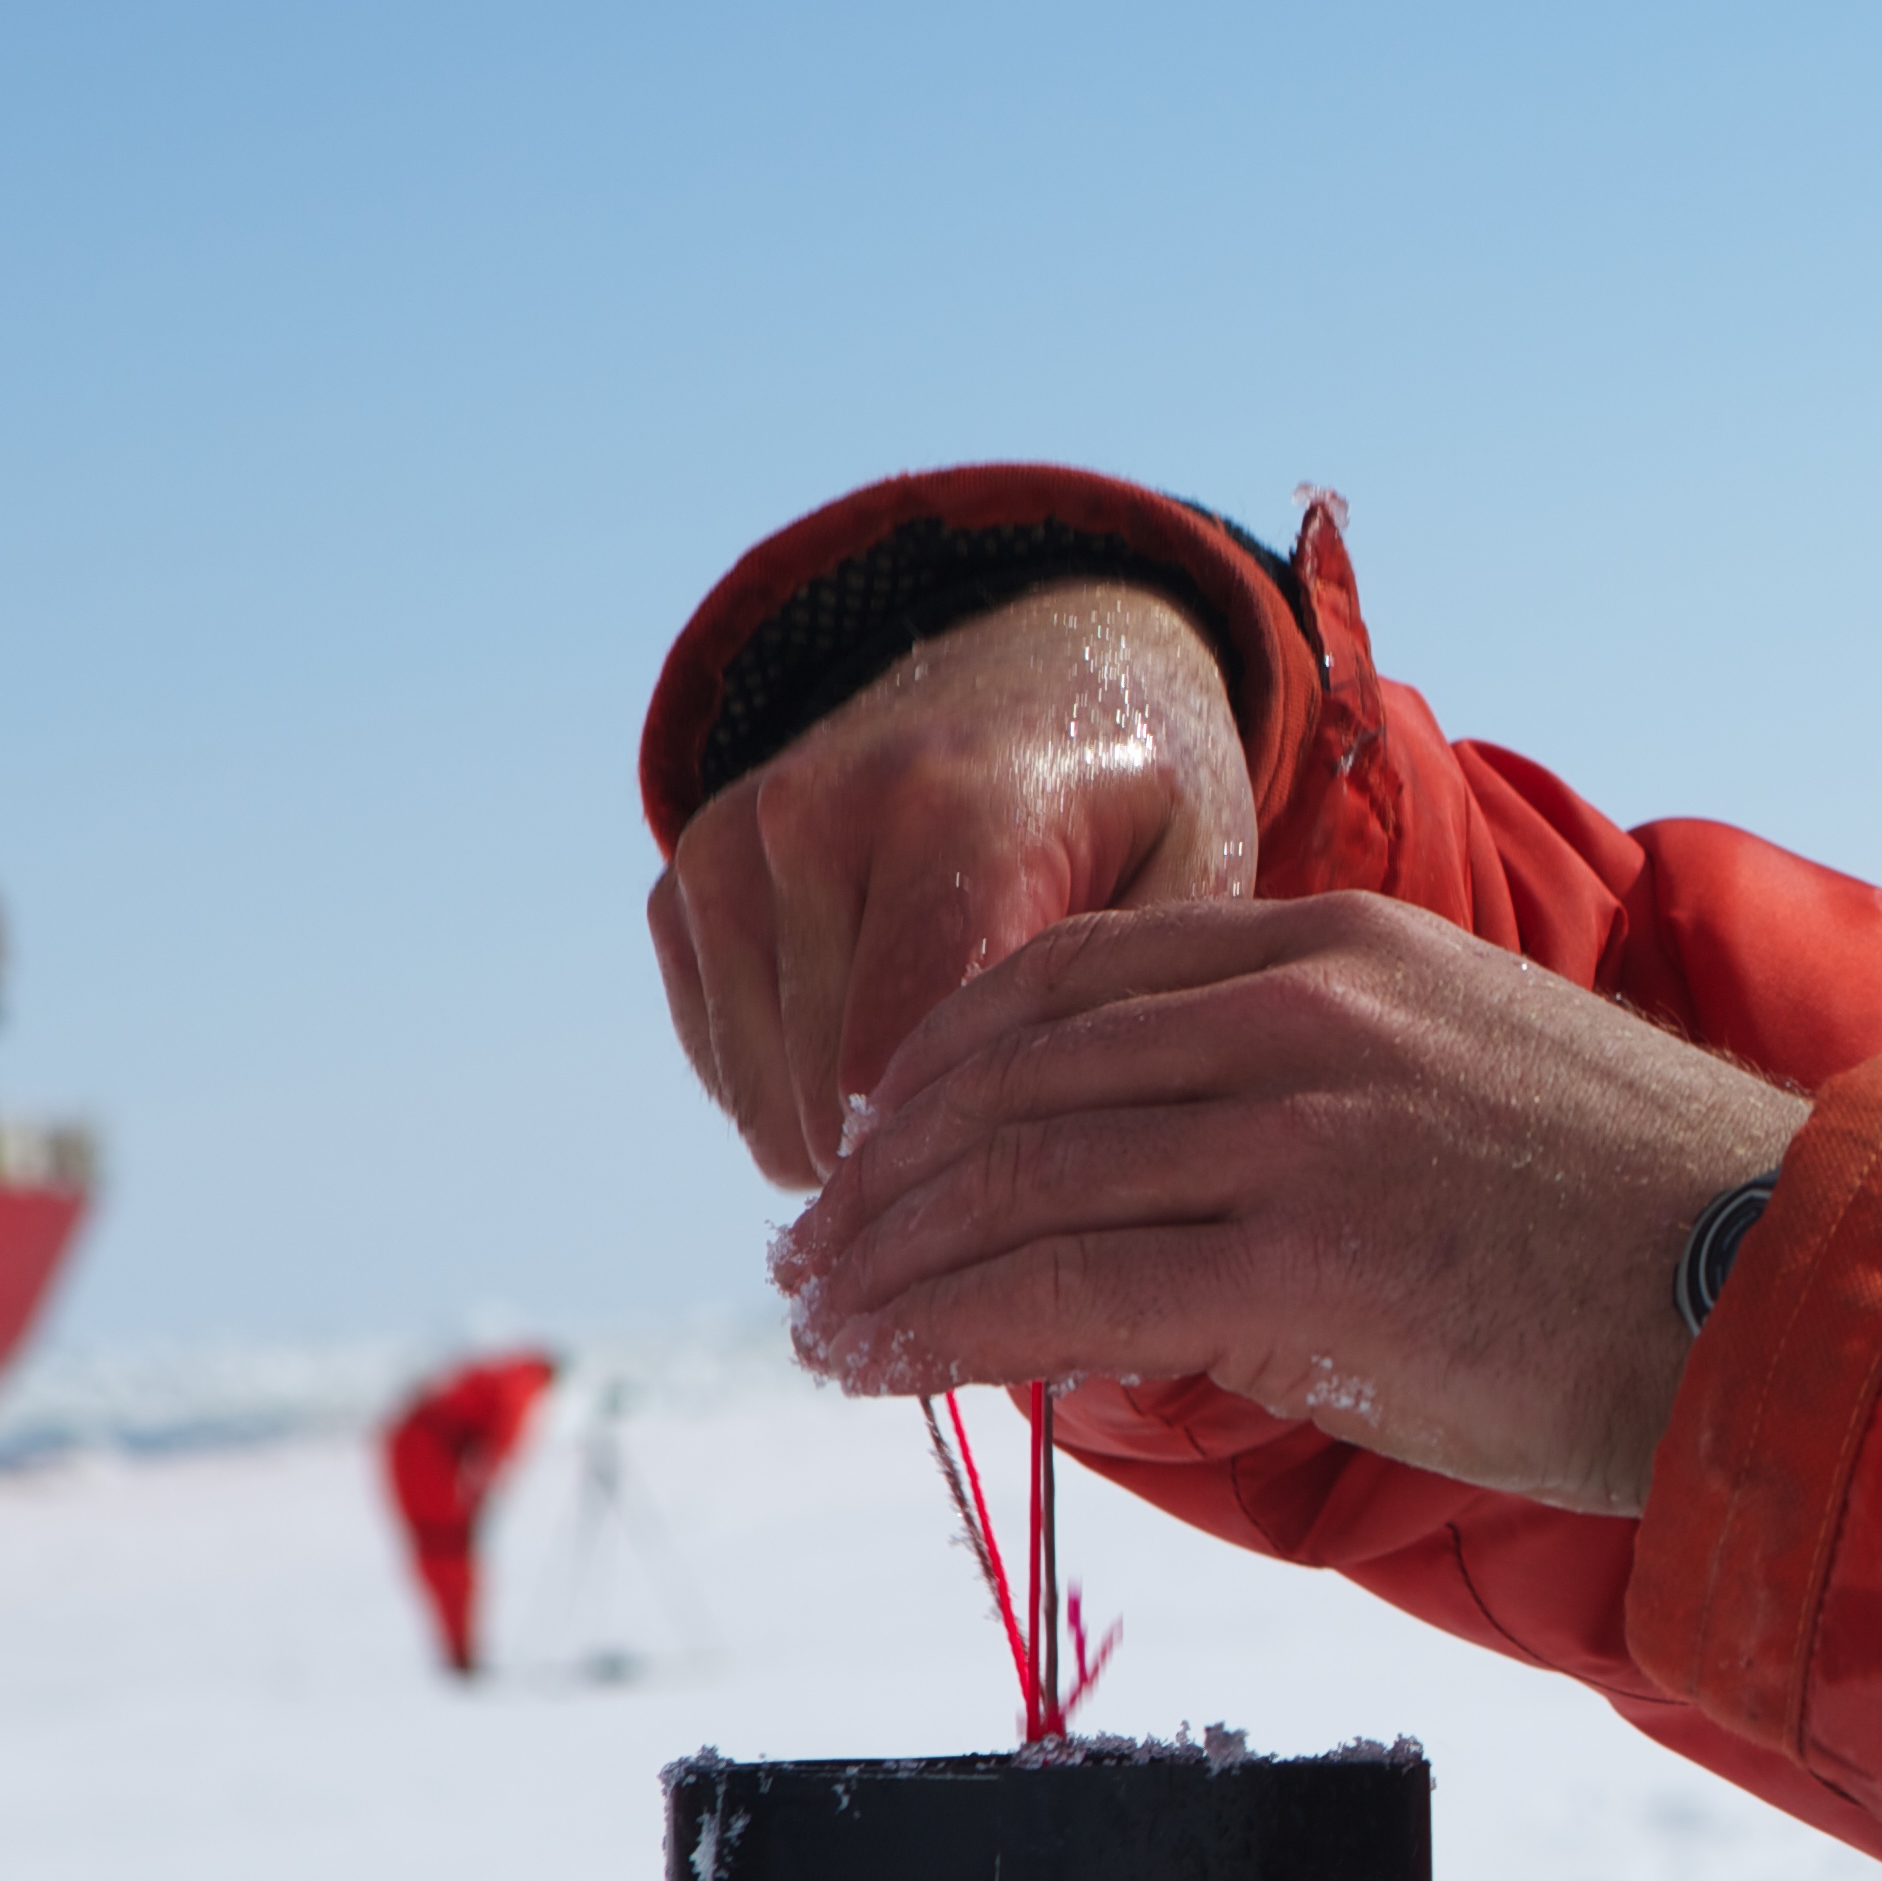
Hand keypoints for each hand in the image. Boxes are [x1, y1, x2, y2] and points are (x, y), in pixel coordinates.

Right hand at [651, 584, 1260, 1187]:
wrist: (1034, 668)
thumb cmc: (1136, 799)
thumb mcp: (1194, 879)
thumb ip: (1137, 1010)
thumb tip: (1080, 1176)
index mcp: (954, 811)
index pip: (900, 1058)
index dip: (961, 1165)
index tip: (1039, 1212)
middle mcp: (816, 817)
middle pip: (831, 1101)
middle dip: (929, 1164)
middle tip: (1026, 1157)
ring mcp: (736, 847)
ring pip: (770, 1106)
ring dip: (864, 1138)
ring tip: (974, 1088)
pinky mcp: (688, 882)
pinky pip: (731, 1074)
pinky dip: (808, 1096)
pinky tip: (900, 1041)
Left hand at [776, 891, 1810, 1515]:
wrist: (1786, 1292)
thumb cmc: (1652, 1220)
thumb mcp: (1474, 1073)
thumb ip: (1323, 1090)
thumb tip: (1186, 1188)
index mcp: (1348, 947)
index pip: (1076, 977)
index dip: (946, 1062)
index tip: (883, 1139)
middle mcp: (1307, 1014)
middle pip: (1014, 1076)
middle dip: (887, 1173)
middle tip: (818, 1252)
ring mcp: (1299, 1134)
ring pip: (1013, 1182)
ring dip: (887, 1260)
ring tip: (828, 1323)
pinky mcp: (1297, 1268)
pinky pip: (1055, 1294)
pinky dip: (939, 1331)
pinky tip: (885, 1365)